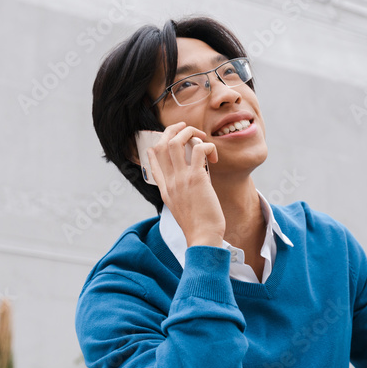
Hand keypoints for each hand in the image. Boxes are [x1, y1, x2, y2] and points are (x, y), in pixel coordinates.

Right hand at [147, 122, 224, 246]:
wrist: (203, 237)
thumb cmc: (197, 224)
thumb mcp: (180, 207)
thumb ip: (179, 191)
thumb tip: (190, 179)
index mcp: (164, 188)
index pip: (152, 158)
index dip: (159, 142)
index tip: (171, 139)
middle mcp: (169, 181)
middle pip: (161, 144)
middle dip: (174, 130)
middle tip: (188, 129)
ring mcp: (181, 179)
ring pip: (177, 142)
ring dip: (190, 133)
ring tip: (202, 137)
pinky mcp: (197, 178)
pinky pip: (199, 149)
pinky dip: (208, 146)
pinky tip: (214, 157)